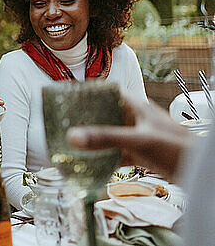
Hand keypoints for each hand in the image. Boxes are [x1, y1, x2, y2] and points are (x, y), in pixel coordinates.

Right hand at [66, 96, 192, 180]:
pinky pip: (116, 154)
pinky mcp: (140, 154)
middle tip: (62, 124)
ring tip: (71, 144)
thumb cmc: (176, 148)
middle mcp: (134, 118)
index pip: (106, 92)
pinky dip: (103, 158)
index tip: (66, 98)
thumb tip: (72, 137)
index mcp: (135, 106)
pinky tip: (90, 164)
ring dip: (93, 140)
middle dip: (85, 120)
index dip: (87, 93)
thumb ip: (106, 138)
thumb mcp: (138, 140)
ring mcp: (137, 136)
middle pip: (104, 114)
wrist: (201, 171)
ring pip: (109, 135)